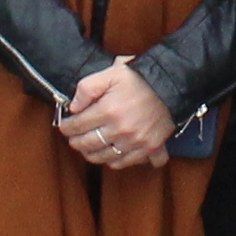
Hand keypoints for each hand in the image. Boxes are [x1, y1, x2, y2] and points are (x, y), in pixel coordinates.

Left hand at [59, 60, 174, 168]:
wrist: (170, 85)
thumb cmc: (139, 78)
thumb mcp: (110, 73)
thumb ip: (87, 87)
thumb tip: (73, 107)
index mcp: (108, 110)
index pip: (78, 125)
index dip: (67, 127)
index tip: (65, 126)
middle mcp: (121, 129)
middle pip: (89, 144)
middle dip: (76, 143)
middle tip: (73, 140)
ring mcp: (135, 141)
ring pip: (105, 157)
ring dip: (92, 155)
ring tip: (88, 149)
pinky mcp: (149, 148)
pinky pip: (127, 163)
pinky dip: (117, 162)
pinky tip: (112, 155)